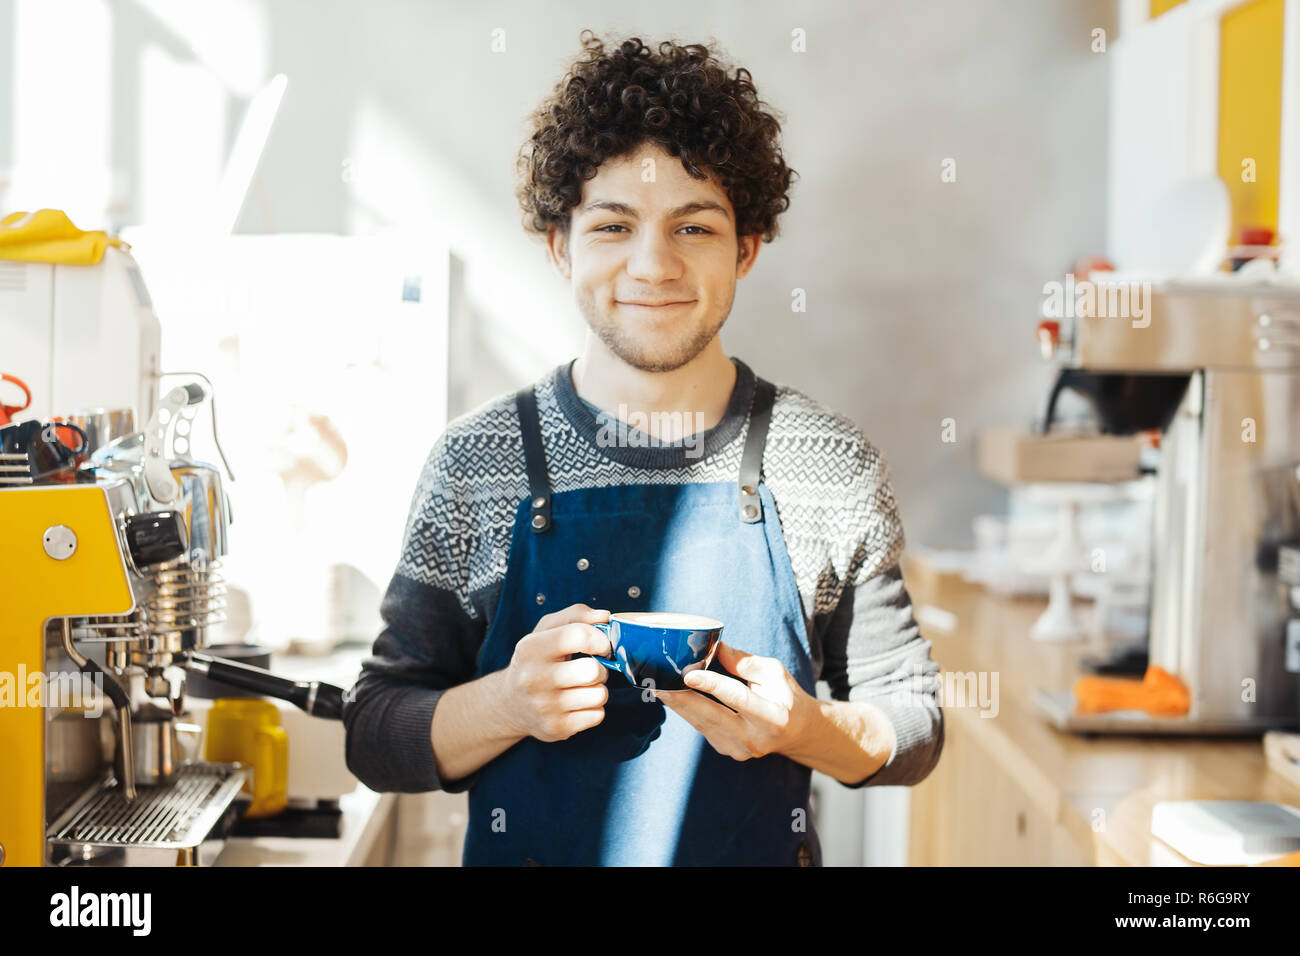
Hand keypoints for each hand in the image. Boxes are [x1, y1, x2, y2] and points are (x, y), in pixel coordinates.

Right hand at [501, 603, 612, 742]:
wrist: (511, 703)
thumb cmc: (536, 661)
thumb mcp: (546, 630)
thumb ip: (576, 615)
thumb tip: (605, 617)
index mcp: (530, 648)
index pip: (577, 636)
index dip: (599, 639)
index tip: (601, 645)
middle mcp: (533, 679)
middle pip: (592, 671)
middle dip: (600, 668)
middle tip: (591, 668)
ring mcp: (544, 707)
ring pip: (599, 695)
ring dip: (598, 689)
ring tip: (583, 686)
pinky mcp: (556, 728)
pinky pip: (597, 715)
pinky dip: (594, 708)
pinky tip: (578, 703)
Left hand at [655, 641, 812, 760]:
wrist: (798, 732)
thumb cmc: (786, 697)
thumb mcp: (775, 673)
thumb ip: (745, 662)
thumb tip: (716, 647)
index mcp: (772, 717)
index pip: (737, 698)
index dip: (711, 685)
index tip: (689, 674)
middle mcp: (755, 739)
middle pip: (711, 716)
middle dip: (682, 698)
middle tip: (659, 681)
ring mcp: (740, 750)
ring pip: (702, 724)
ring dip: (678, 705)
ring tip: (659, 685)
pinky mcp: (728, 751)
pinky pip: (702, 728)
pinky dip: (687, 712)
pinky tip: (673, 698)